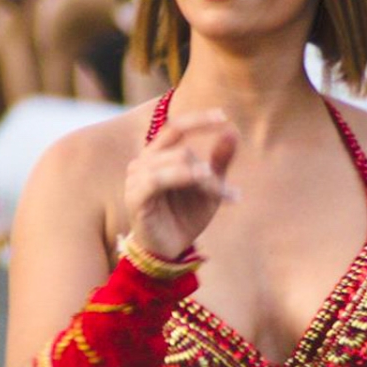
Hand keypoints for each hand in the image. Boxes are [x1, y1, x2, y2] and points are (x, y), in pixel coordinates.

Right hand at [125, 109, 238, 259]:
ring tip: (222, 195)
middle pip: (183, 151)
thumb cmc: (186, 216)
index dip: (198, 119)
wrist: (169, 250)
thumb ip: (219, 160)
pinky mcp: (134, 196)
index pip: (176, 127)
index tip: (223, 115)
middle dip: (209, 171)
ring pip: (176, 162)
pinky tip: (202, 179)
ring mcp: (136, 178)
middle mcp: (143, 161)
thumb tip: (232, 131)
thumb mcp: (210, 188)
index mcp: (159, 154)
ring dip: (202, 179)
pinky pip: (157, 179)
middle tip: (228, 194)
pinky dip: (182, 177)